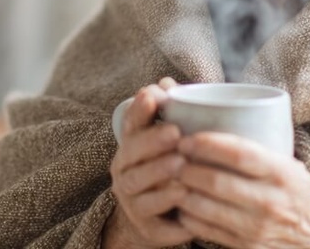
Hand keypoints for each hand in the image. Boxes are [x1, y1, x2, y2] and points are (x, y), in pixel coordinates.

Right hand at [104, 78, 192, 248]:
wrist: (155, 222)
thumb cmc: (167, 170)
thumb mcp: (167, 140)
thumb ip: (170, 112)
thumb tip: (167, 82)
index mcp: (131, 145)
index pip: (130, 124)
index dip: (140, 110)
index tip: (153, 96)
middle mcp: (124, 171)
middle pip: (132, 154)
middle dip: (152, 141)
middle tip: (175, 133)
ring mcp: (132, 200)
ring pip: (140, 185)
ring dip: (159, 173)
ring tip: (180, 164)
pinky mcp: (145, 226)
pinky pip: (154, 218)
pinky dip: (168, 209)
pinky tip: (185, 200)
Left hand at [174, 132, 309, 248]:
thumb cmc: (296, 192)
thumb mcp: (289, 165)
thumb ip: (259, 149)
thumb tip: (214, 116)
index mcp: (282, 173)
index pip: (240, 153)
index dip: (208, 144)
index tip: (188, 137)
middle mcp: (270, 201)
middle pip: (216, 181)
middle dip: (187, 167)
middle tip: (172, 156)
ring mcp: (256, 227)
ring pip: (205, 207)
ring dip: (182, 190)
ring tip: (172, 177)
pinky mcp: (244, 246)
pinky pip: (205, 229)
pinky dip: (187, 214)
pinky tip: (181, 202)